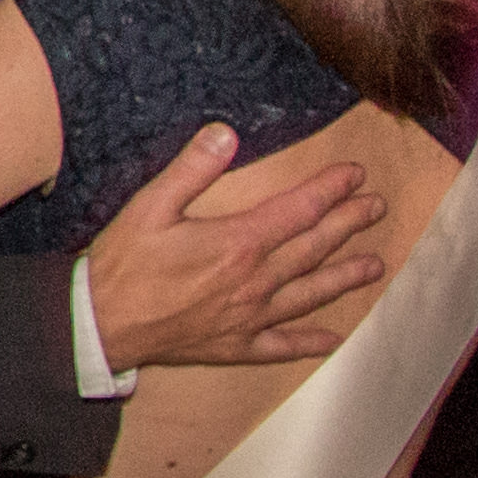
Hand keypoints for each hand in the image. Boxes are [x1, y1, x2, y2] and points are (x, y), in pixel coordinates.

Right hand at [76, 125, 386, 367]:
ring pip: (309, 294)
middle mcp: (255, 281)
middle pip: (313, 248)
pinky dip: (309, 342)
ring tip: (374, 266)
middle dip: (347, 224)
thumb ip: (191, 169)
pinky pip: (281, 344)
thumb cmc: (123, 264)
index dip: (330, 190)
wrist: (101, 324)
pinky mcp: (236, 345)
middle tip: (375, 207)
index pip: (298, 210)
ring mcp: (250, 316)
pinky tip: (331, 339)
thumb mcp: (149, 206)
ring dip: (344, 278)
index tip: (355, 174)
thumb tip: (225, 132)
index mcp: (238, 243)